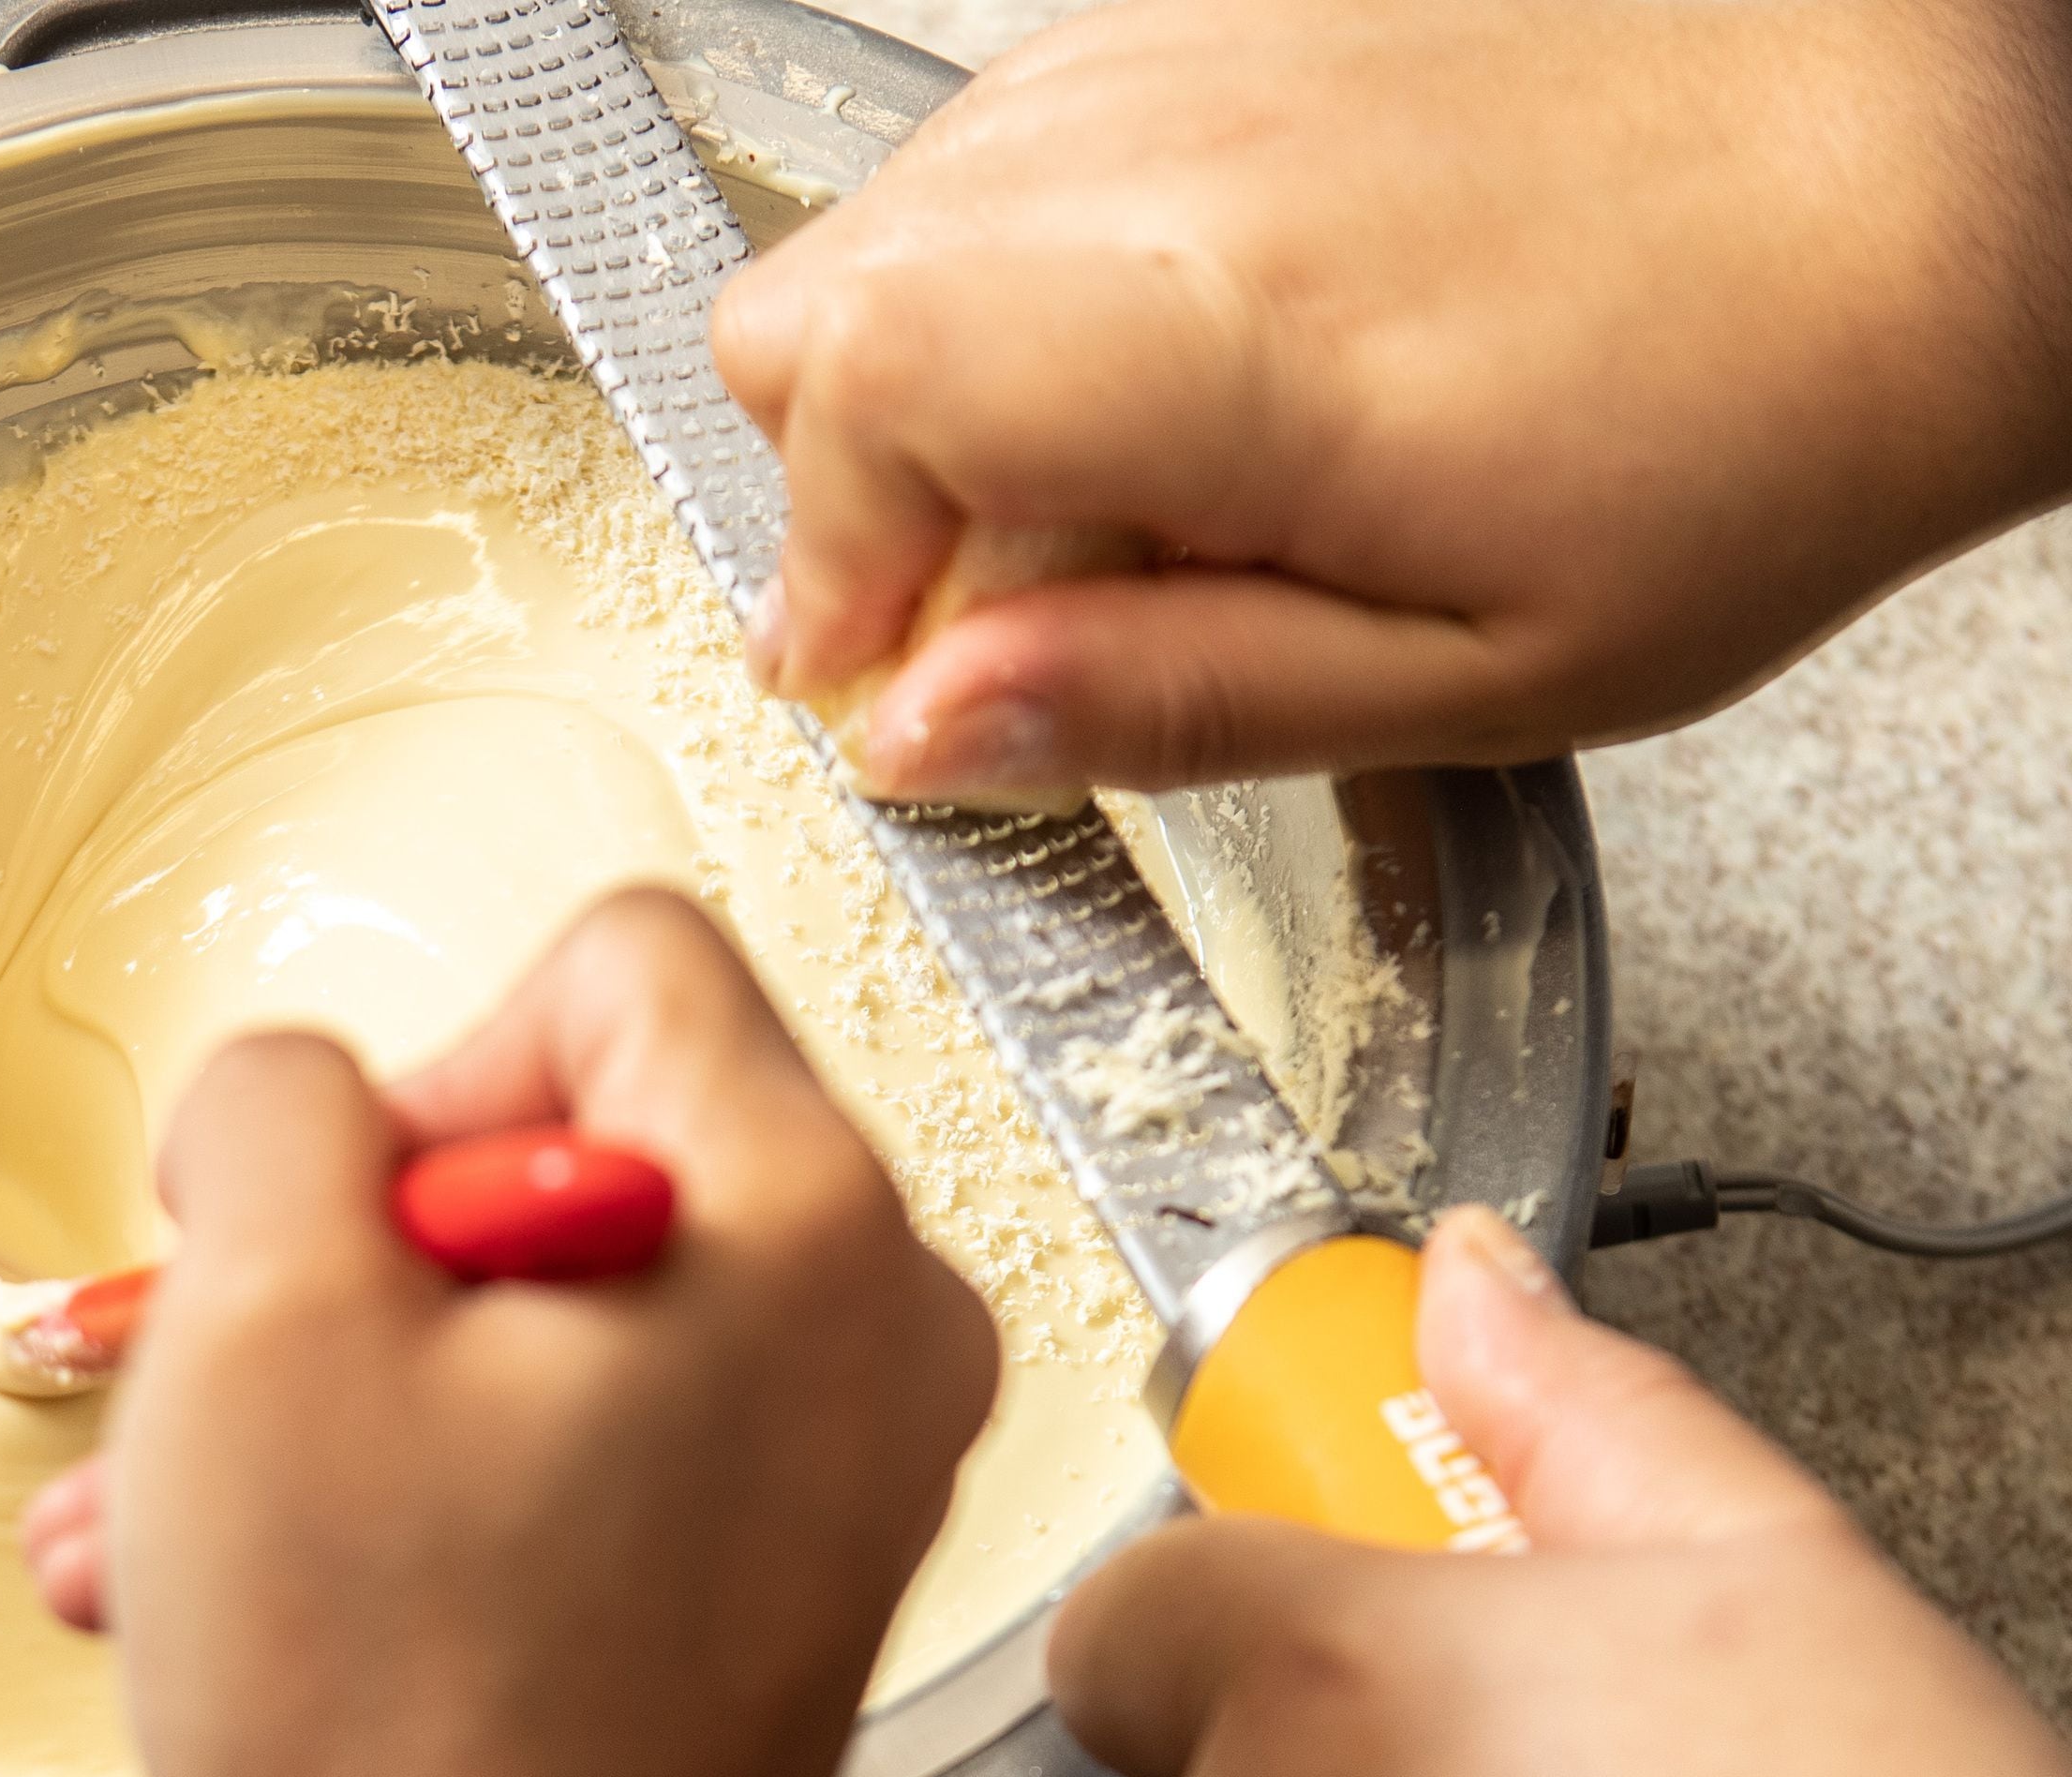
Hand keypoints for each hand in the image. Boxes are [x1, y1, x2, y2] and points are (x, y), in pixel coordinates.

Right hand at [47, 891, 997, 1776]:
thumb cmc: (402, 1717)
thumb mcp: (258, 1309)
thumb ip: (274, 1095)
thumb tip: (301, 1097)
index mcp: (804, 1212)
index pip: (616, 960)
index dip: (421, 1067)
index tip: (332, 1229)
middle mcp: (875, 1328)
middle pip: (577, 1145)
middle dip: (354, 1257)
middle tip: (234, 1379)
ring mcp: (841, 1472)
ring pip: (549, 1318)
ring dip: (340, 1392)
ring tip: (176, 1518)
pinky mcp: (777, 1587)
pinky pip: (582, 1451)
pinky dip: (421, 1491)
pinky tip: (270, 1590)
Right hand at [712, 0, 2071, 797]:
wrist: (1940, 172)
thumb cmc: (1758, 424)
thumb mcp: (1479, 678)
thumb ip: (1172, 703)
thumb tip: (935, 736)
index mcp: (1209, 333)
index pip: (846, 419)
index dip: (829, 585)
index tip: (890, 685)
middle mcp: (1157, 152)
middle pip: (804, 311)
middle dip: (851, 486)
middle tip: (1009, 593)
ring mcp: (1176, 50)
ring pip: (882, 215)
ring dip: (934, 373)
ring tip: (1129, 468)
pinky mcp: (1217, 7)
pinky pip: (1001, 138)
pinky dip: (1023, 266)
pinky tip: (1179, 346)